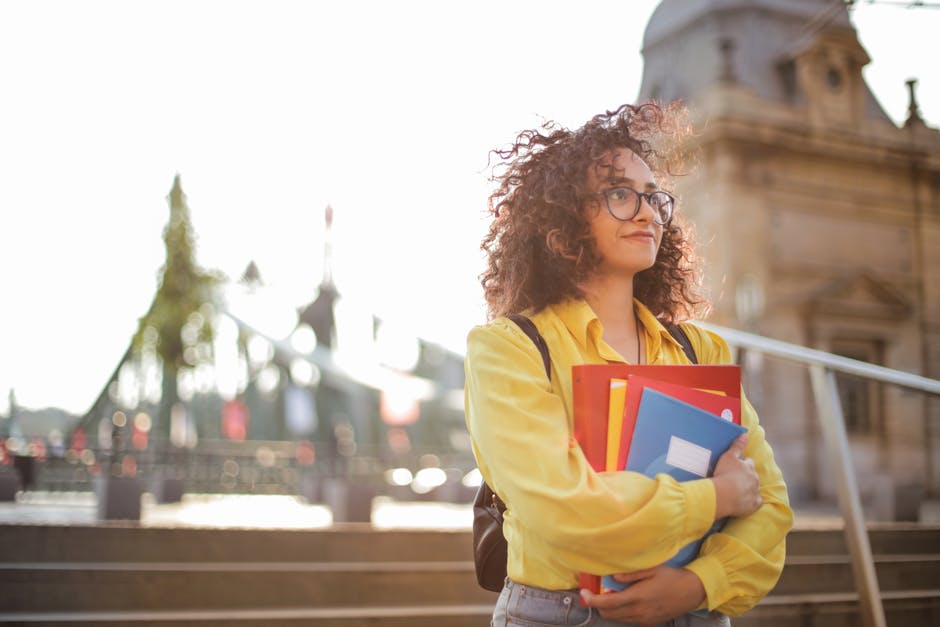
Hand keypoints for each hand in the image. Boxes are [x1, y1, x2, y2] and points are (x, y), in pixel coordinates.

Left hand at [580, 566, 705, 624]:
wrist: (692, 592)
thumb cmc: (672, 577)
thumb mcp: (652, 569)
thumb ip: (631, 574)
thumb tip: (612, 577)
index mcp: (637, 597)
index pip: (608, 603)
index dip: (592, 600)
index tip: (583, 594)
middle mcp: (639, 612)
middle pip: (609, 614)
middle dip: (598, 604)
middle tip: (595, 591)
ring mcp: (644, 619)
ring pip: (617, 619)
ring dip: (609, 609)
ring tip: (610, 594)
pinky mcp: (648, 622)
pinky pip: (627, 620)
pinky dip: (620, 613)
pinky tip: (624, 600)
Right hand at [712, 434, 760, 518]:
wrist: (723, 495)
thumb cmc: (724, 474)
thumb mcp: (728, 456)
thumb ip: (737, 446)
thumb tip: (745, 434)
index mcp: (749, 467)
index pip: (749, 463)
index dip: (743, 464)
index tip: (736, 467)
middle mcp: (755, 479)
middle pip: (753, 476)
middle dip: (747, 477)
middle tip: (735, 479)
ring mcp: (755, 492)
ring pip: (755, 489)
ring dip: (749, 489)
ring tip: (737, 490)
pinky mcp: (753, 505)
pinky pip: (756, 503)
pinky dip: (752, 502)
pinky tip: (745, 502)